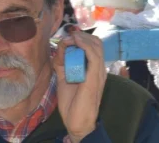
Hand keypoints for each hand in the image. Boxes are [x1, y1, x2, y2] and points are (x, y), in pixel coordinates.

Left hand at [53, 26, 105, 141]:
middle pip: (96, 42)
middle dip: (81, 35)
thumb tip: (59, 48)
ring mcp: (99, 72)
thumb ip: (62, 63)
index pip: (93, 46)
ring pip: (96, 45)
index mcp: (94, 69)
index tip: (66, 38)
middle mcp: (99, 68)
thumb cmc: (72, 103)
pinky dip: (84, 45)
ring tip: (69, 38)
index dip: (80, 38)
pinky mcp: (95, 77)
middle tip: (67, 37)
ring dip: (81, 38)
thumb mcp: (64, 78)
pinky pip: (93, 55)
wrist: (77, 123)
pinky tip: (75, 42)